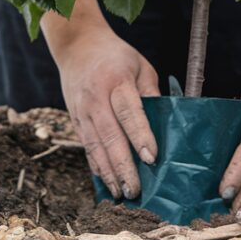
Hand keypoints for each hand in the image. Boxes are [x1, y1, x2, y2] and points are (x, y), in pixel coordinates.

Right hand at [48, 15, 159, 200]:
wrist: (77, 46)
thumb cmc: (116, 55)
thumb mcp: (140, 65)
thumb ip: (151, 93)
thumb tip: (165, 123)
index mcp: (116, 80)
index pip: (129, 112)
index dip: (140, 135)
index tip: (152, 158)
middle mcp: (95, 97)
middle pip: (110, 136)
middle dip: (123, 165)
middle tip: (136, 190)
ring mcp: (82, 110)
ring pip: (95, 146)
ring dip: (108, 172)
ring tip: (122, 193)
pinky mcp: (75, 119)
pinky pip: (86, 146)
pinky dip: (96, 166)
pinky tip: (107, 182)